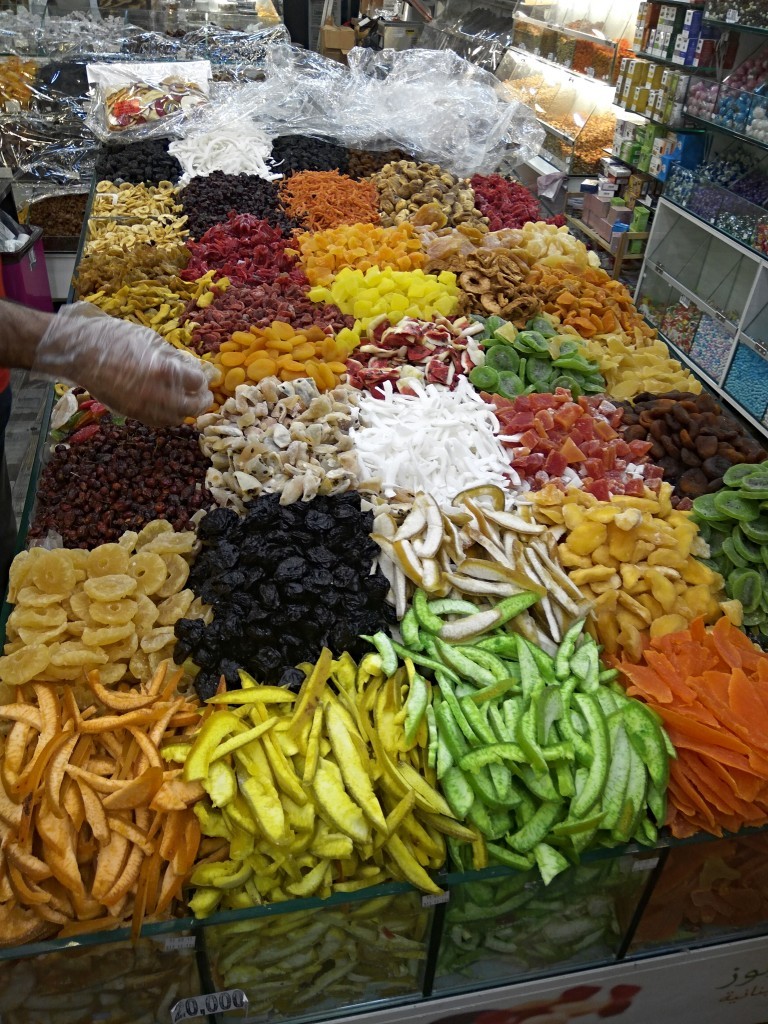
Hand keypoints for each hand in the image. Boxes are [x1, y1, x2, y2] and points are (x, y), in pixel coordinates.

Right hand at [34, 303, 211, 426]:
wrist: (80, 353)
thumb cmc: (116, 339)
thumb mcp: (151, 340)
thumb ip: (174, 357)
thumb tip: (193, 368)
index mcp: (165, 370)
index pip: (197, 382)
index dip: (202, 379)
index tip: (202, 376)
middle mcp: (158, 394)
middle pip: (193, 407)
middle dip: (202, 401)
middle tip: (204, 395)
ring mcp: (144, 408)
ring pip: (176, 419)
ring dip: (186, 411)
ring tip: (188, 402)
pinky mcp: (132, 415)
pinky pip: (159, 422)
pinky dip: (169, 417)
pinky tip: (170, 408)